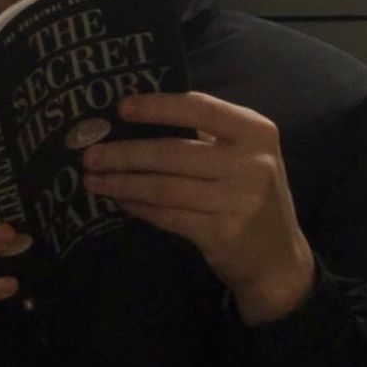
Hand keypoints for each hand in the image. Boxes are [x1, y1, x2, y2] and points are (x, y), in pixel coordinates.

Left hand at [82, 91, 314, 324]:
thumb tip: (137, 112)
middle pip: (172, 152)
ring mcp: (239, 201)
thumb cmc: (248, 192)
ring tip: (92, 179)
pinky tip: (118, 198)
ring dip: (122, 182)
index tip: (120, 108)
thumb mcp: (242, 152)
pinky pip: (167, 215)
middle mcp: (251, 162)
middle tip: (88, 154)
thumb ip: (203, 131)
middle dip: (124, 153)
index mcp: (255, 130)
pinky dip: (137, 205)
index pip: (199, 108)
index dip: (156, 107)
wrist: (278, 259)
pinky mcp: (222, 234)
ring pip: (164, 187)